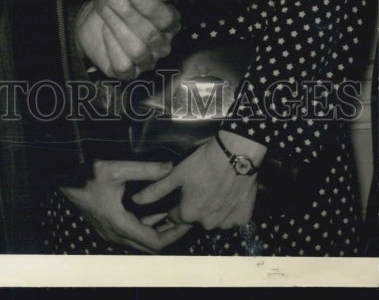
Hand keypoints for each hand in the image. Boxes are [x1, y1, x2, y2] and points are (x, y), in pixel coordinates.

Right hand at [60, 159, 192, 251]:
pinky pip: (129, 234)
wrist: (60, 174)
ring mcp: (107, 231)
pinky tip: (151, 211)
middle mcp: (114, 234)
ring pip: (138, 241)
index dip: (174, 234)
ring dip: (155, 231)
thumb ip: (145, 169)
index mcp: (119, 224)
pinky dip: (143, 227)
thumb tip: (170, 167)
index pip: (155, 243)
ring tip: (172, 214)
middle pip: (148, 246)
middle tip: (183, 219)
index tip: (187, 222)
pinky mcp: (104, 226)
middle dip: (168, 235)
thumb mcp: (116, 168)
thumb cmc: (85, 172)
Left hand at [75, 0, 179, 78]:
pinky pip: (123, 64)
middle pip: (150, 34)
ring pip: (137, 50)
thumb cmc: (116, 5)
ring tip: (105, 9)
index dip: (151, 7)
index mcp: (169, 23)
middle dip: (129, 14)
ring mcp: (147, 61)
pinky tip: (105, 30)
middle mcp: (162, 45)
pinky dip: (112, 45)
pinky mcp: (129, 73)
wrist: (94, 20)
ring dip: (118, 27)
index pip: (167, 19)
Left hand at [132, 132, 265, 229]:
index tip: (177, 194)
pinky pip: (230, 217)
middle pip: (195, 217)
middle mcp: (207, 224)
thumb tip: (136, 200)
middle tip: (197, 186)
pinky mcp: (242, 218)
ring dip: (210, 209)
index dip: (173, 206)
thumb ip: (156, 190)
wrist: (236, 154)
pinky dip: (228, 209)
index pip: (174, 216)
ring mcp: (226, 223)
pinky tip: (227, 193)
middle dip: (193, 206)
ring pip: (213, 218)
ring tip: (212, 188)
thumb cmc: (203, 162)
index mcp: (189, 214)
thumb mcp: (176, 174)